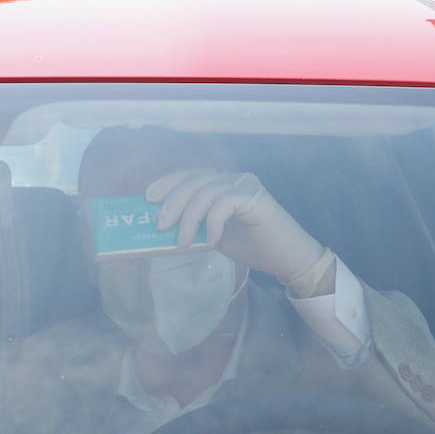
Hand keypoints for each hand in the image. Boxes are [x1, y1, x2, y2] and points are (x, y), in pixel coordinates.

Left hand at [147, 169, 332, 294]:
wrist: (286, 258)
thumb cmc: (253, 247)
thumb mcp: (214, 235)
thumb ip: (196, 225)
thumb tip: (164, 227)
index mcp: (223, 183)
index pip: (191, 175)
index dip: (168, 182)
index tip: (148, 197)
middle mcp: (233, 178)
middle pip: (194, 180)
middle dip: (172, 201)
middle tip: (160, 225)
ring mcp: (245, 185)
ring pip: (205, 192)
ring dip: (189, 218)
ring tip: (183, 242)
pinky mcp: (255, 197)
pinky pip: (224, 203)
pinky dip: (213, 222)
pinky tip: (212, 240)